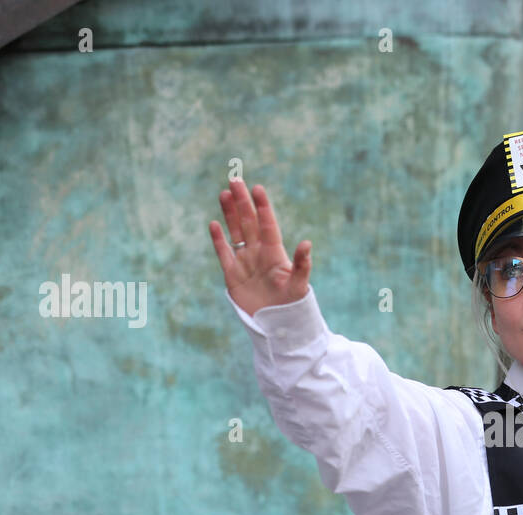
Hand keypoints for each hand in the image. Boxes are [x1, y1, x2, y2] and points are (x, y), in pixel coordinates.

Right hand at [209, 180, 312, 315]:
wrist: (276, 326)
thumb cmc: (292, 305)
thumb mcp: (299, 286)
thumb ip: (302, 265)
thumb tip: (307, 243)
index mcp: (275, 253)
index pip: (267, 225)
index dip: (262, 207)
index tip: (257, 189)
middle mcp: (259, 253)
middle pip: (249, 223)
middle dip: (242, 202)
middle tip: (235, 180)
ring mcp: (245, 262)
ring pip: (235, 232)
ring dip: (230, 214)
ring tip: (224, 193)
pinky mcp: (232, 275)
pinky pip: (224, 253)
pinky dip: (219, 240)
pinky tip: (214, 224)